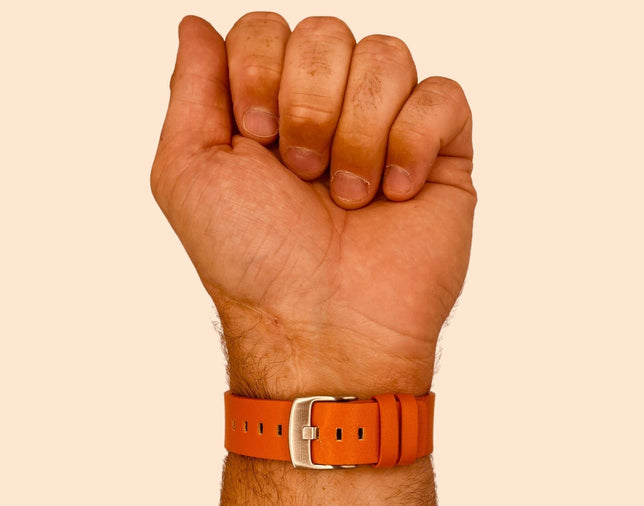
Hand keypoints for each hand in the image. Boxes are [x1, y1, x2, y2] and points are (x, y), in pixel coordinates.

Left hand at [151, 13, 475, 398]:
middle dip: (310, 104)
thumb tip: (197, 27)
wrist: (323, 327)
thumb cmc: (254, 263)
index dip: (261, 69)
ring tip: (351, 196)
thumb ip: (191, 89)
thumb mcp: (188, 173)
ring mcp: (387, 134)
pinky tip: (396, 193)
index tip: (257, 137)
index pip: (268, 29)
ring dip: (360, 132)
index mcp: (270, 111)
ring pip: (388, 57)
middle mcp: (329, 114)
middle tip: (304, 173)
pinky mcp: (440, 159)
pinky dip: (413, 143)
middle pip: (329, 32)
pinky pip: (443, 97)